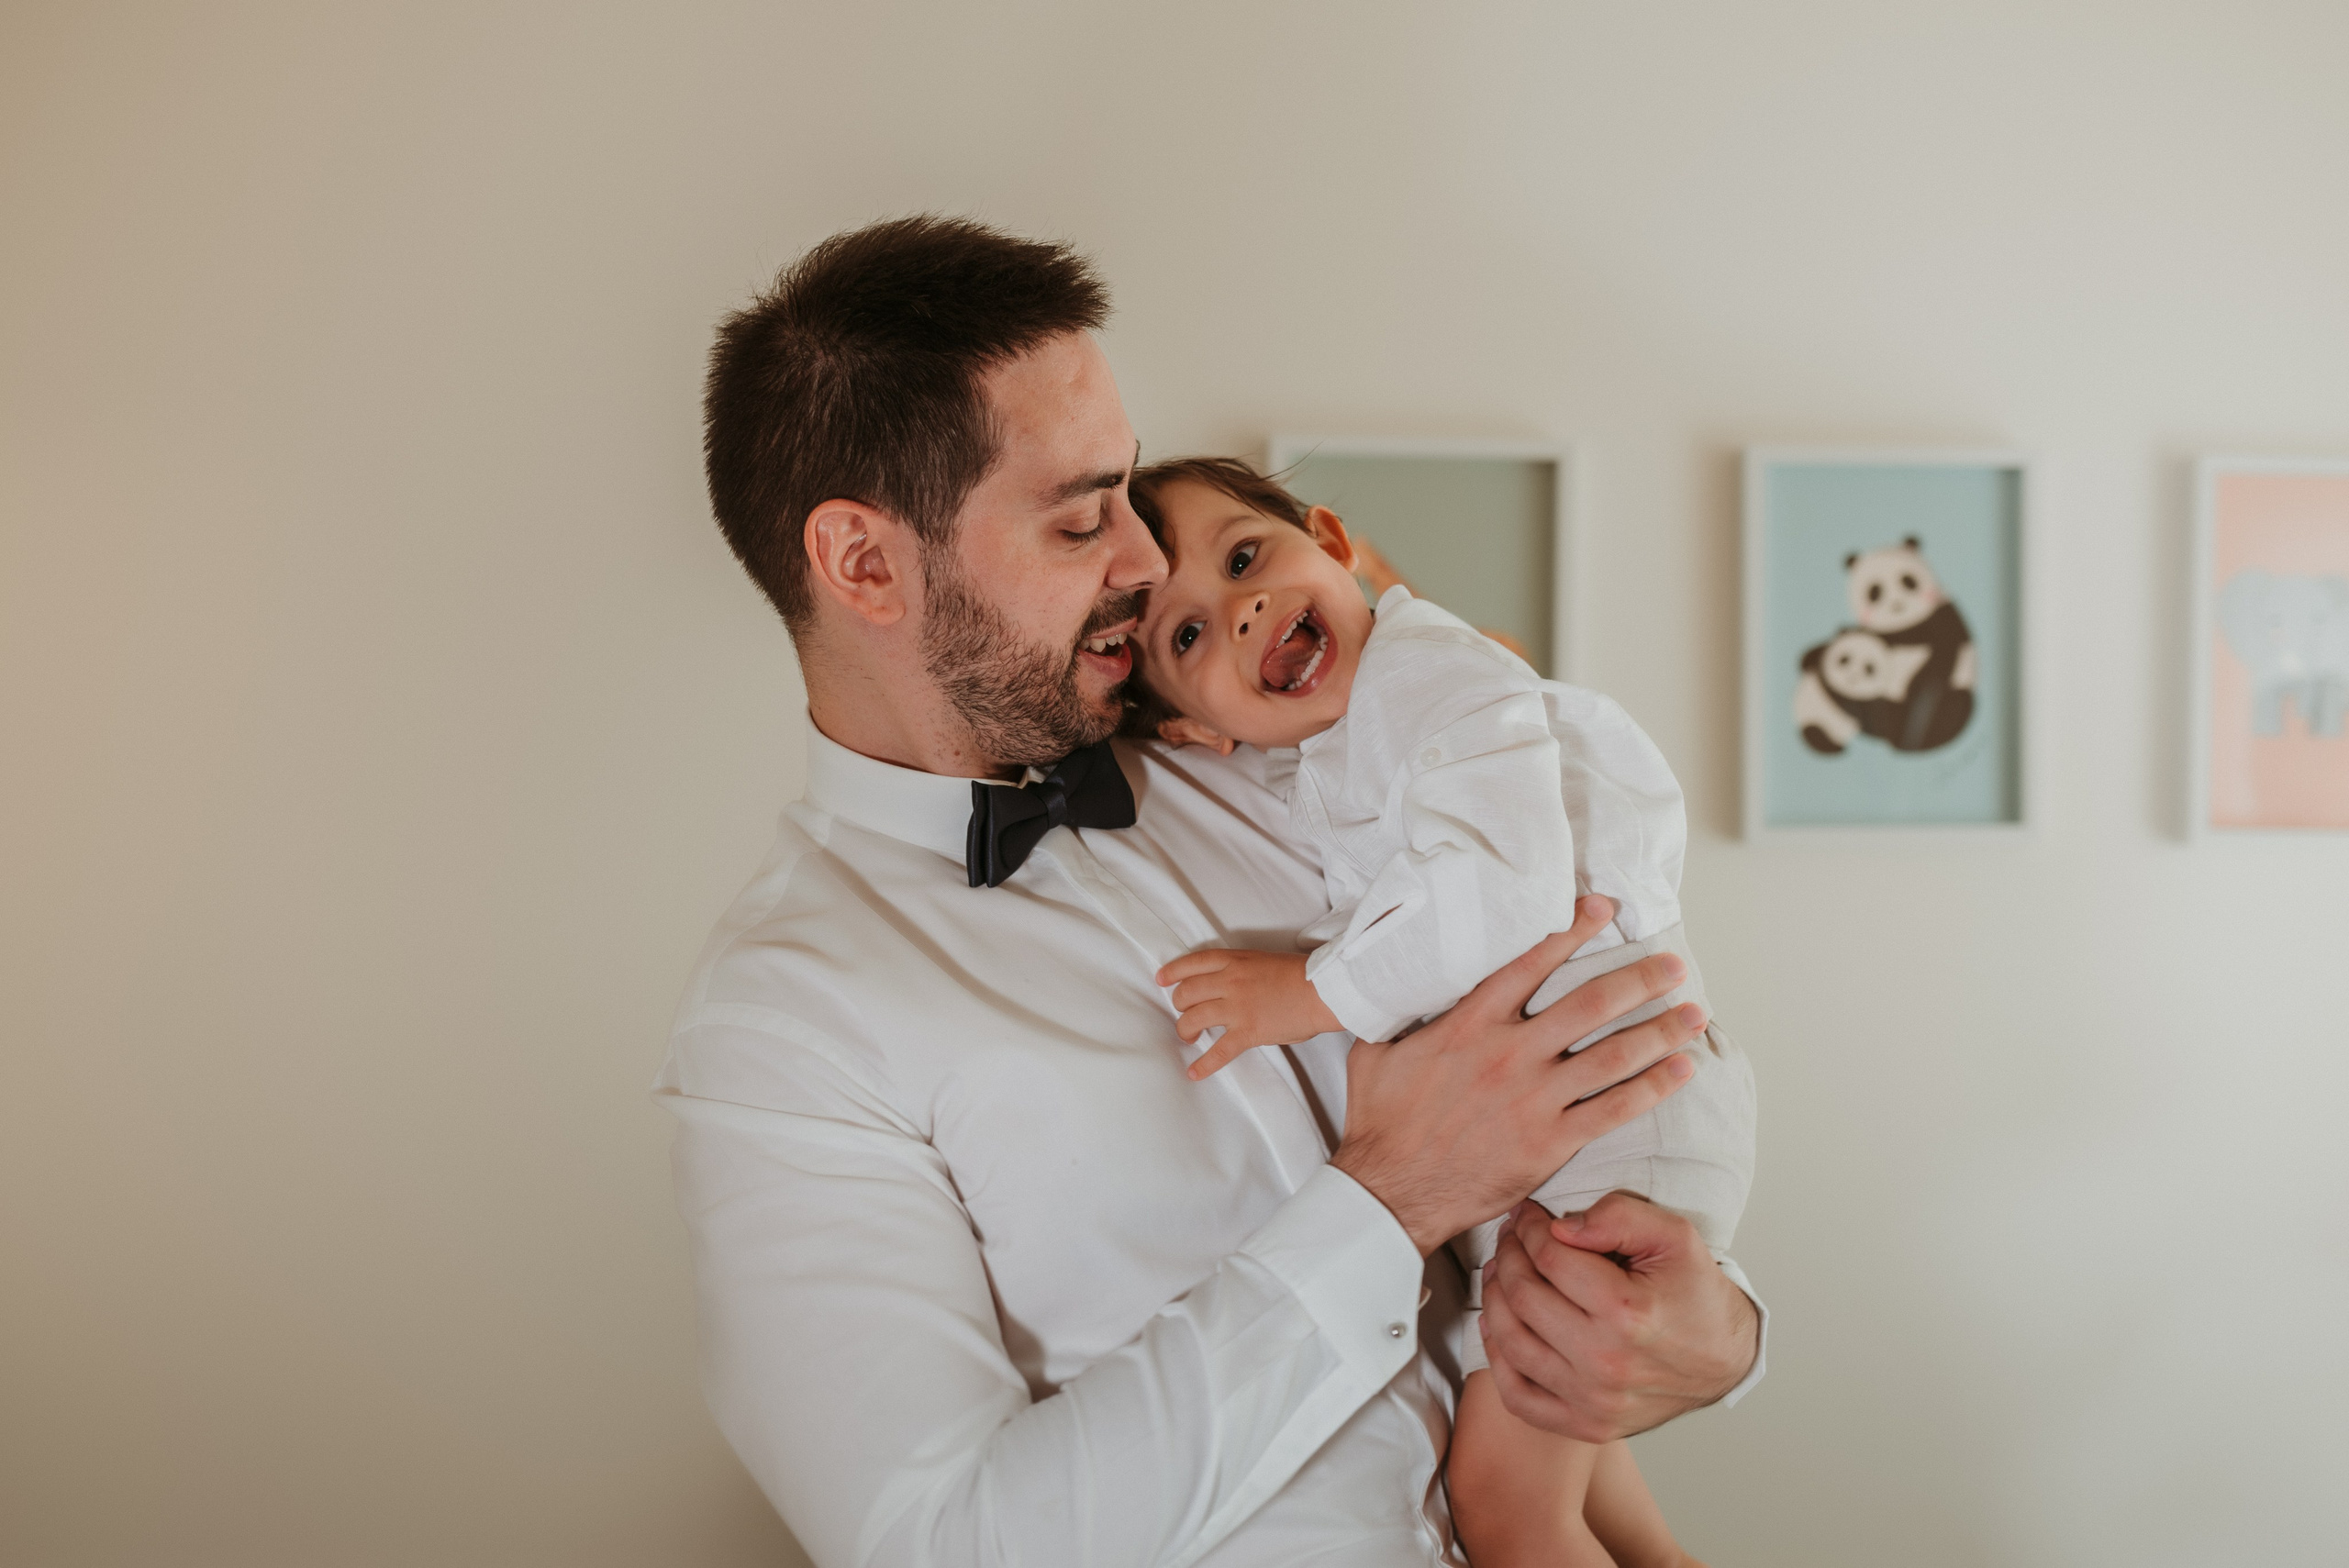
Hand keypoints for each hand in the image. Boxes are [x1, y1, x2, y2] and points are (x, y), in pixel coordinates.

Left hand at [1155, 950, 1342, 1078]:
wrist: (1323, 990)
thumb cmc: (1300, 976)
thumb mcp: (1262, 961)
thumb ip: (1240, 969)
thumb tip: (1225, 984)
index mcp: (1234, 961)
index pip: (1193, 963)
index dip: (1173, 972)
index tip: (1161, 980)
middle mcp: (1230, 981)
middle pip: (1186, 993)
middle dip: (1180, 1006)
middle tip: (1184, 1014)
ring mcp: (1237, 1007)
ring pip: (1193, 1019)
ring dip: (1185, 1031)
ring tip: (1188, 1038)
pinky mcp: (1248, 1031)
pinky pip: (1218, 1051)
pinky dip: (1204, 1065)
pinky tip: (1194, 1073)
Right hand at [1327, 896, 1704, 1254]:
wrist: (1387, 1191)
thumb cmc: (1379, 1122)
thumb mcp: (1376, 1051)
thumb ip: (1400, 1014)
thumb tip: (1400, 983)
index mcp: (1469, 1024)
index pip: (1530, 964)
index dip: (1571, 932)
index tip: (1604, 910)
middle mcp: (1509, 1054)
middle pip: (1589, 1005)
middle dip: (1639, 980)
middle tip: (1673, 965)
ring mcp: (1533, 1099)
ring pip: (1612, 1056)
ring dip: (1659, 1031)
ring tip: (1693, 1014)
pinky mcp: (1548, 1141)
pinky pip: (1613, 1109)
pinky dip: (1652, 1088)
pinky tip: (1680, 1070)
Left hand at [1479, 1192, 1759, 1442]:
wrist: (1725, 1358)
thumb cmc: (1695, 1293)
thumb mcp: (1674, 1236)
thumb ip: (1618, 1216)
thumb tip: (1559, 1229)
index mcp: (1628, 1312)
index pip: (1550, 1258)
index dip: (1529, 1228)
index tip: (1526, 1215)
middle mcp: (1606, 1362)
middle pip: (1523, 1297)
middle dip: (1508, 1256)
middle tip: (1510, 1239)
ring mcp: (1594, 1401)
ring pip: (1512, 1343)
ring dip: (1493, 1300)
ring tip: (1500, 1274)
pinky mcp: (1587, 1425)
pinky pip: (1519, 1397)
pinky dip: (1498, 1360)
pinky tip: (1498, 1327)